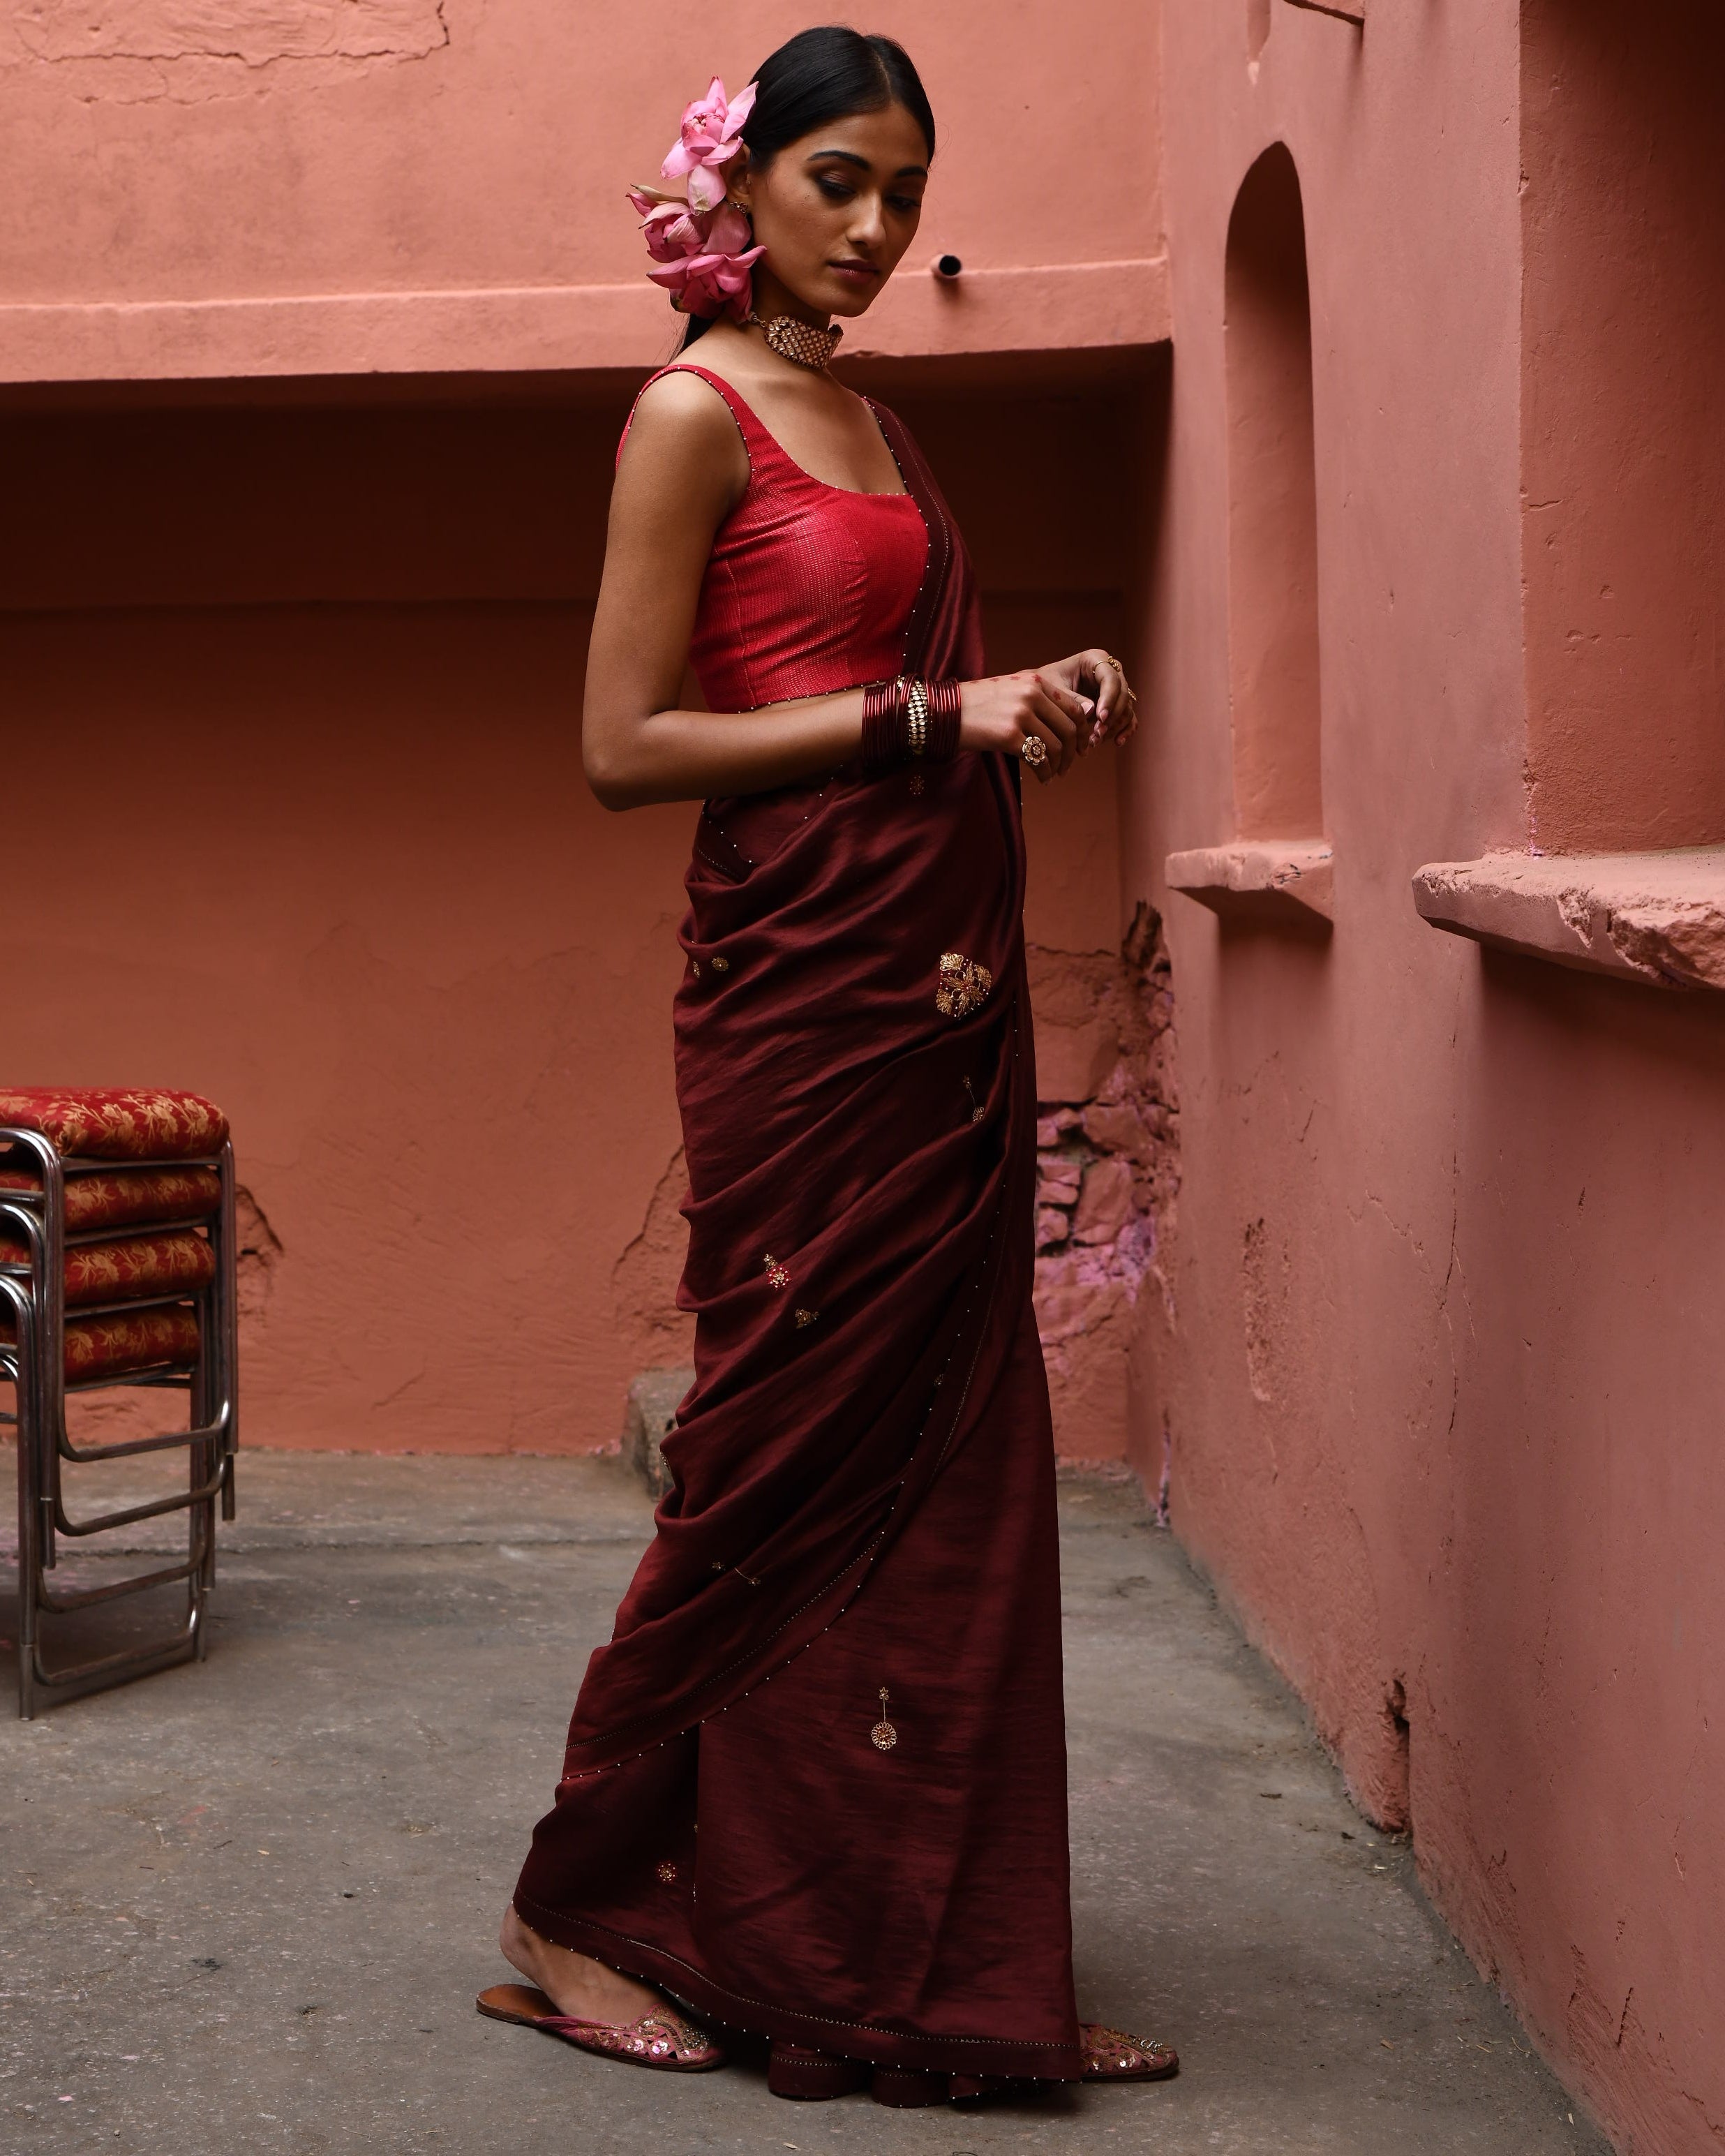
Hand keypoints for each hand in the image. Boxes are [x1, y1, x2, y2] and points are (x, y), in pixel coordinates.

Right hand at [957, 669, 1094, 781]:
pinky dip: (1044, 773)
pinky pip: (1038, 759)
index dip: (1082, 731)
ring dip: (1057, 765)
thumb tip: (1073, 719)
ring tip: (1052, 775)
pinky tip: (1042, 779)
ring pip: (1055, 746)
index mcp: (1035, 681)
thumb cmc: (976, 704)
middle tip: (1067, 767)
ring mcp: (1021, 714)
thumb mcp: (1011, 691)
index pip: (1073, 707)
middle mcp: (1031, 695)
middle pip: (1068, 728)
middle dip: (1072, 752)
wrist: (943, 711)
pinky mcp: (1009, 735)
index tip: (1079, 747)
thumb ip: (1039, 700)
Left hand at [1038, 648, 1139, 746]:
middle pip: (1123, 694)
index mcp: (1095, 659)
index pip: (1111, 679)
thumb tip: (1093, 711)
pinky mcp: (1115, 706)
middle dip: (1112, 716)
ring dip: (1114, 727)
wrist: (1041, 694)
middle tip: (1097, 733)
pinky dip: (1125, 731)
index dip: (1109, 699)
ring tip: (1095, 740)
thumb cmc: (1045, 685)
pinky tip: (1117, 742)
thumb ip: (1072, 699)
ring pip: (1126, 708)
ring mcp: (1114, 689)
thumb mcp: (1054, 690)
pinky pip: (1128, 718)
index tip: (1100, 718)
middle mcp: (1110, 671)